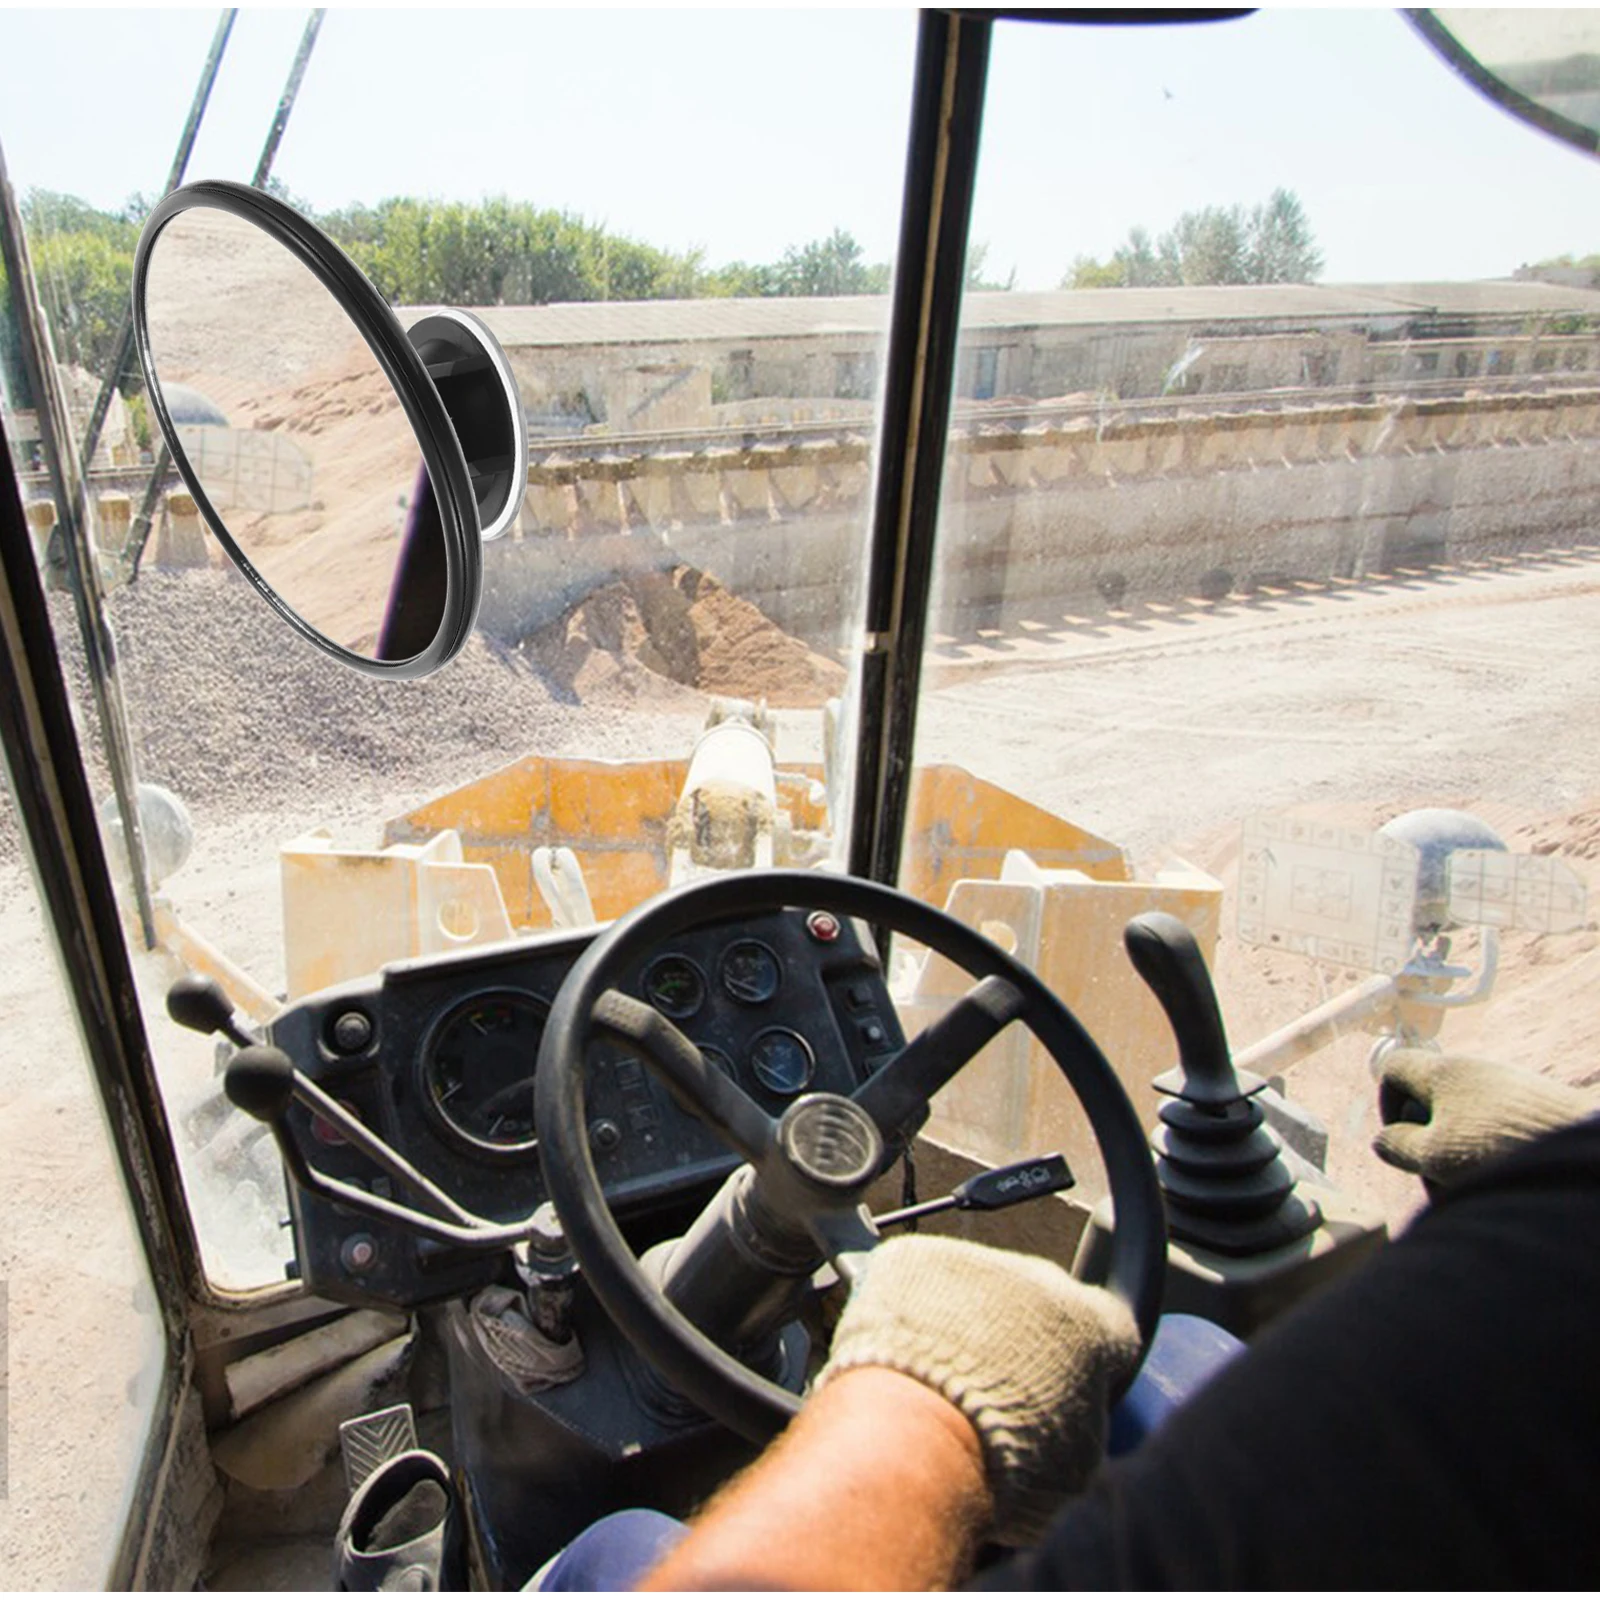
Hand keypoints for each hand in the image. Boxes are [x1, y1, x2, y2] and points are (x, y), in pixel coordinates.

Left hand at [815, 1234, 1138, 1546]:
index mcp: (1095, 1327)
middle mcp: (1043, 1279)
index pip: (1109, 1327)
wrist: (918, 1438)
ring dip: (962, 1327)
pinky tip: (899, 1359)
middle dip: (1017, 1344)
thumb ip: (1081, 1425)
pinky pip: (919, 1284)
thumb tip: (1066, 1424)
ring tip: (934, 1388)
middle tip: (988, 1397)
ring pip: (975, 1292)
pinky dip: (909, 1315)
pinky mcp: (916, 1257)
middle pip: (1036, 1307)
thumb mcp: (1075, 1471)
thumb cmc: (1001, 1467)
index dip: (1087, 1358)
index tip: (1067, 1382)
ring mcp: (976, 1262)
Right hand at [1374, 1049, 1596, 1186]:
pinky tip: (1499, 1182)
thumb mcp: (1434, 1155)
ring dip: (1454, 1153)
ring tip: (1467, 1189)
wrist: (1586, 1150)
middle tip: (1433, 1174)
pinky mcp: (1535, 1109)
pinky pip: (1493, 1128)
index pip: (1393, 1067)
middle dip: (1423, 1139)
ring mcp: (1508, 1089)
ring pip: (1461, 1119)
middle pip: (1429, 1099)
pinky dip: (1486, 1154)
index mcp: (1442, 1071)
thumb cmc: (1500, 1148)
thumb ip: (1400, 1146)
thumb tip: (1384, 1140)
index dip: (1385, 1102)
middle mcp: (1474, 1071)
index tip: (1399, 1136)